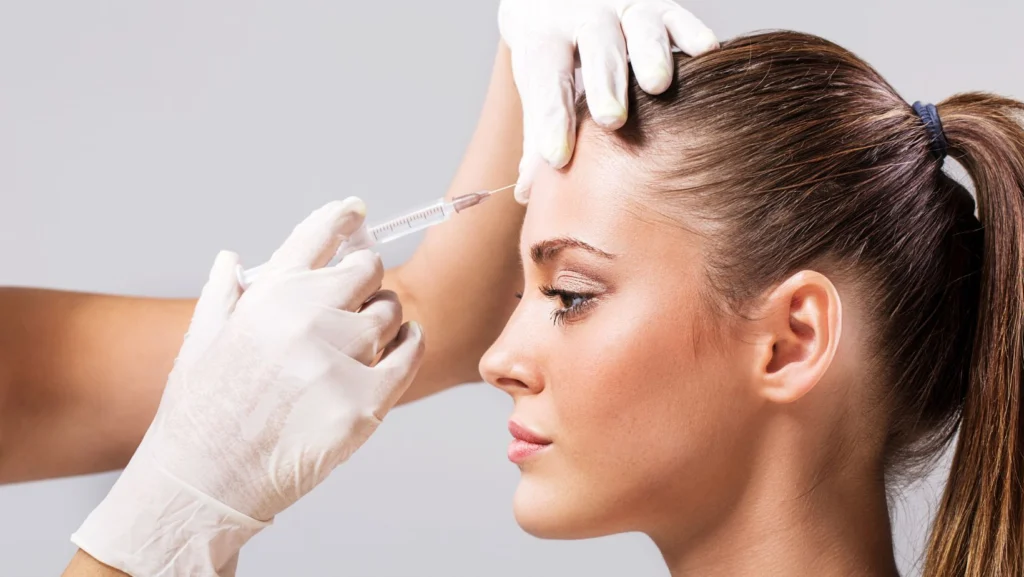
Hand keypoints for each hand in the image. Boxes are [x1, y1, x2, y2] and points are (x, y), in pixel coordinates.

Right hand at [71, 198, 424, 576]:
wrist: (202, 486)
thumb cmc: (198, 417)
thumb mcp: (201, 342)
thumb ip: (225, 294)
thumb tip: (233, 257)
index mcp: (264, 298)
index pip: (314, 239)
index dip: (341, 218)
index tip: (356, 210)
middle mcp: (302, 320)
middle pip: (366, 272)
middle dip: (366, 280)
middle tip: (361, 296)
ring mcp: (334, 362)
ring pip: (389, 313)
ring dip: (385, 318)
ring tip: (369, 335)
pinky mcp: (363, 404)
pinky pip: (408, 356)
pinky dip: (410, 345)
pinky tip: (402, 346)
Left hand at [498, 0, 717, 200]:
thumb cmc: (552, 56)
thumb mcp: (538, 87)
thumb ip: (538, 136)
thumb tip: (526, 193)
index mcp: (544, 40)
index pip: (546, 79)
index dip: (552, 119)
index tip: (557, 159)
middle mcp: (583, 18)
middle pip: (595, 45)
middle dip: (604, 82)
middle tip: (611, 120)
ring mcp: (623, 9)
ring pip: (639, 24)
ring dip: (650, 53)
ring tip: (658, 85)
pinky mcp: (658, 7)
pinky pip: (676, 16)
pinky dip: (691, 32)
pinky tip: (705, 52)